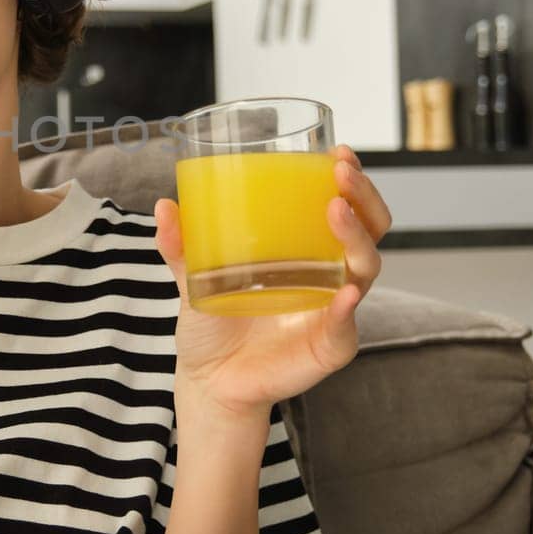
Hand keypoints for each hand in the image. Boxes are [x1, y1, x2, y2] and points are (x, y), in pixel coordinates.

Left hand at [152, 145, 392, 421]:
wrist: (208, 381)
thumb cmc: (212, 323)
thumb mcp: (192, 278)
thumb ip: (180, 246)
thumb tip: (163, 205)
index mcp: (307, 252)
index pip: (344, 208)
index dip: (351, 180)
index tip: (337, 152)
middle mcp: (330, 276)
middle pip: (369, 230)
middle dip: (363, 197)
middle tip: (341, 172)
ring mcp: (334, 310)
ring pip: (365, 269)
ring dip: (356, 237)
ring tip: (334, 211)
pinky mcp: (331, 346)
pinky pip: (345, 324)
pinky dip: (346, 307)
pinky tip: (343, 291)